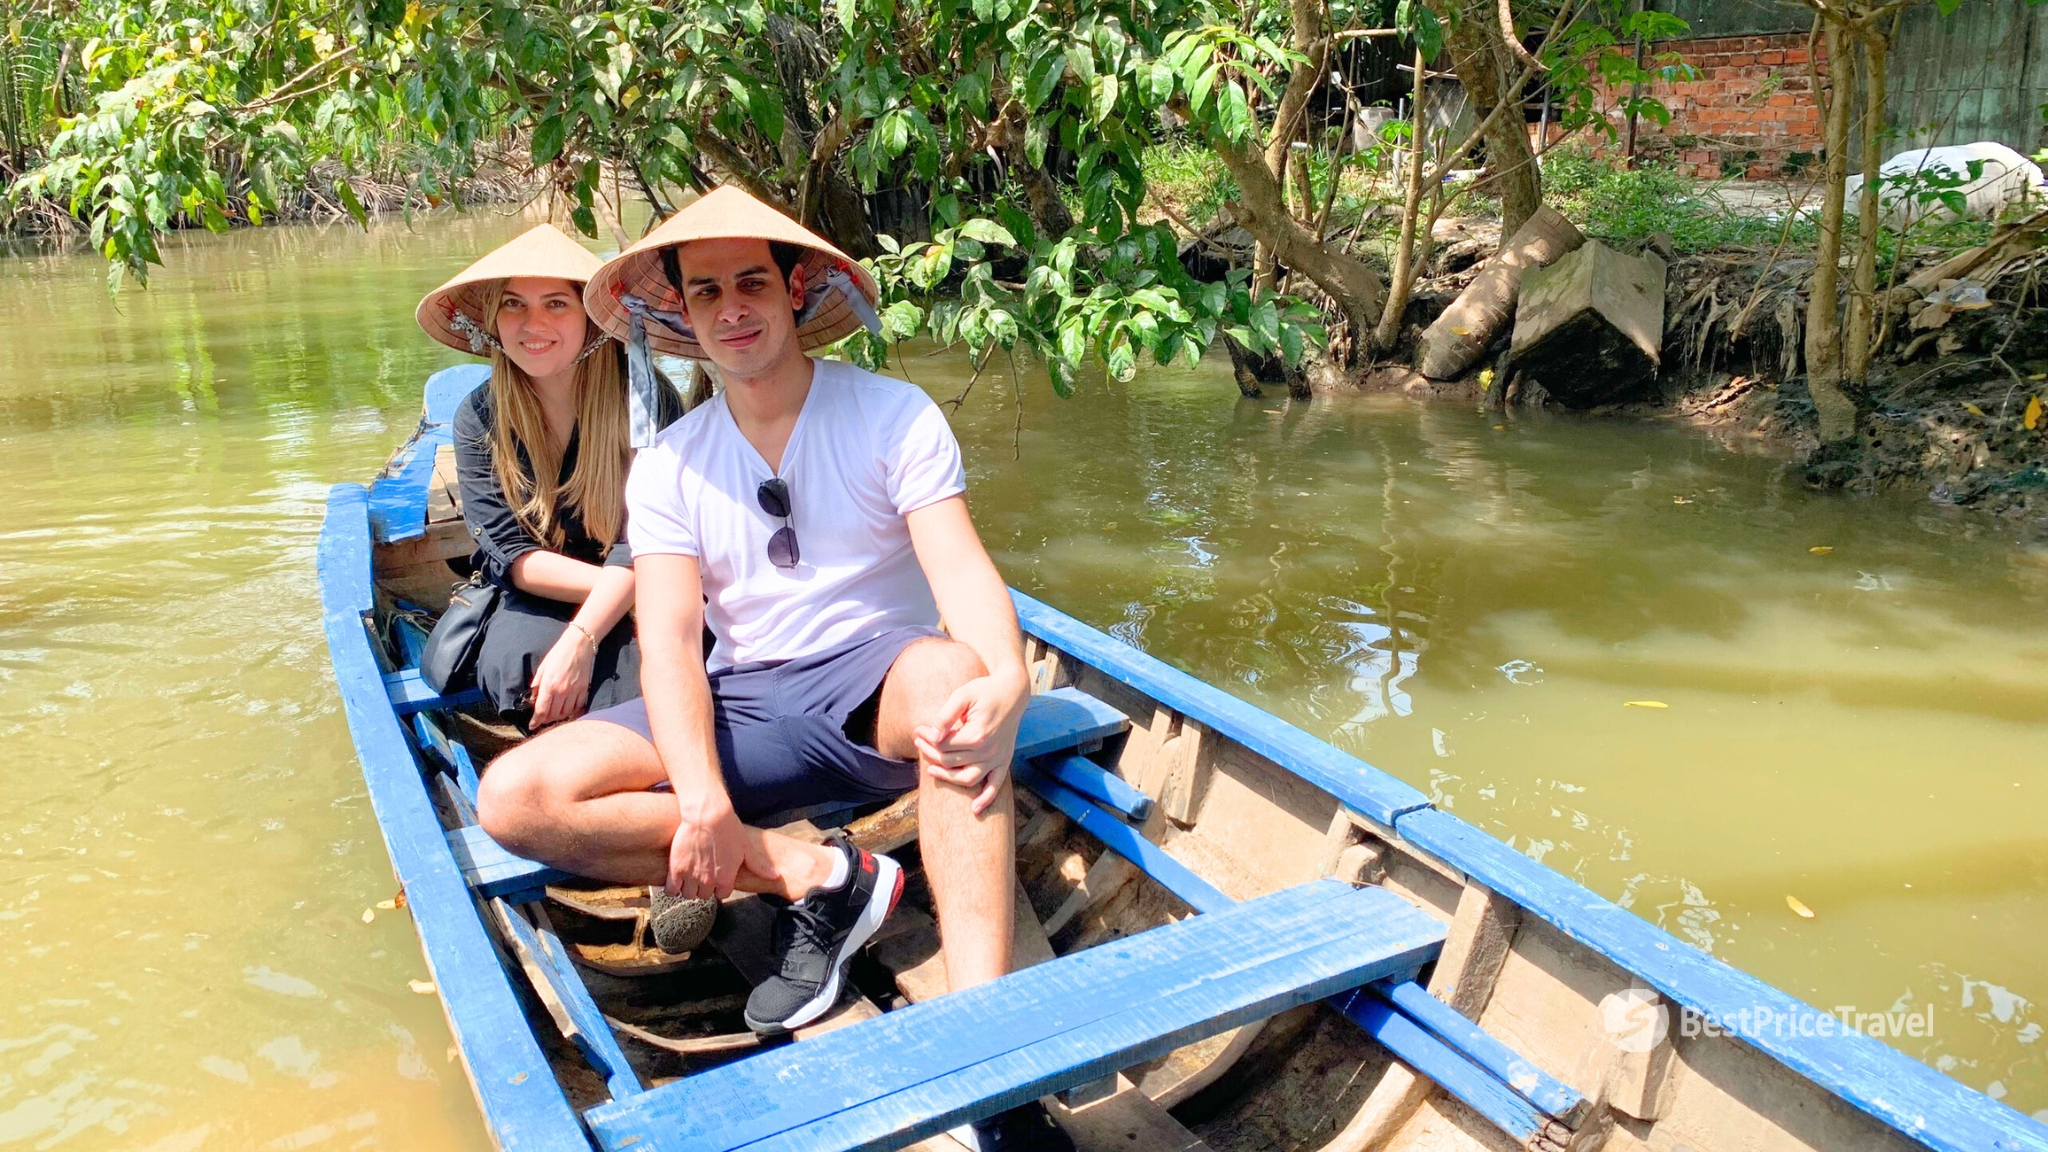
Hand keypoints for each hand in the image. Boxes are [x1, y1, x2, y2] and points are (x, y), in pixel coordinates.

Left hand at [529, 623, 595, 728]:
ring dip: (558, 716)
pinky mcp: (584, 690)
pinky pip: (577, 707)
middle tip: (542, 718)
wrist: (579, 645)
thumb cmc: (558, 654)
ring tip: (554, 713)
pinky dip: (571, 711)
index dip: (536, 720)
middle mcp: (562, 691)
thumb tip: (533, 698)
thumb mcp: (543, 667)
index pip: (541, 710)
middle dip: (546, 719)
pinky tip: (567, 709)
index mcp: (549, 685)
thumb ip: (537, 684)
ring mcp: (574, 691)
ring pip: (565, 713)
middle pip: (553, 714)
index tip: (532, 725)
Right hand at [666, 793, 773, 899]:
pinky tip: (676, 878)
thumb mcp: (746, 847)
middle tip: (702, 873)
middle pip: (704, 896)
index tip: (716, 876)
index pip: (721, 894)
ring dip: (689, 887)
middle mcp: (709, 882)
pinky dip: (673, 887)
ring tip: (689, 875)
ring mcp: (691, 876)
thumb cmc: (729, 828)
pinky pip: (671, 890)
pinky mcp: (676, 869)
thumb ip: (759, 865)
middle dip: (704, 887)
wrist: (707, 814)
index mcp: (726, 879)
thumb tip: (776, 876)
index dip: (719, 885)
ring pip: (689, 895)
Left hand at [913, 671, 1028, 815]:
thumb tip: (931, 736)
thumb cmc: (984, 691)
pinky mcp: (1004, 761)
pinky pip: (996, 785)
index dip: (926, 738)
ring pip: (967, 778)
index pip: (943, 745)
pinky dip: (987, 798)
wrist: (1012, 692)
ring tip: (931, 769)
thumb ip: (945, 716)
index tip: (918, 729)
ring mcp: (997, 758)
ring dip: (947, 777)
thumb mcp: (962, 695)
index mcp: (976, 734)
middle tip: (919, 741)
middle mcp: (988, 751)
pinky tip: (975, 809)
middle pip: (950, 761)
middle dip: (930, 752)